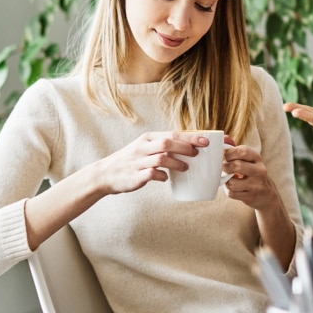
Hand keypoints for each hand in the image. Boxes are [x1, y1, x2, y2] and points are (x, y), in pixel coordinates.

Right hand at [93, 131, 208, 195]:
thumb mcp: (144, 147)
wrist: (106, 174)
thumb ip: (162, 146)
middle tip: (197, 154)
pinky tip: (166, 178)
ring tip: (185, 168)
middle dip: (185, 147)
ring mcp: (138, 161)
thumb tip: (188, 147)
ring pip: (161, 158)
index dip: (190, 137)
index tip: (206, 141)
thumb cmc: (131, 161)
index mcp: (147, 138)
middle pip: (167, 143)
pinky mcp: (135, 176)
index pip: (172, 134)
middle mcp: (143, 147)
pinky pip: (152, 175)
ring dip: (176, 163)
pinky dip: (161, 176)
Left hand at [221, 137, 281, 210]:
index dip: (228, 153)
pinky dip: (229, 191)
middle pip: (236, 166)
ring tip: (229, 180)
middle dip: (225, 167)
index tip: (223, 156)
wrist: (267, 194)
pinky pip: (233, 193)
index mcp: (257, 158)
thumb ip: (236, 149)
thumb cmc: (253, 173)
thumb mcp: (248, 159)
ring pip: (232, 183)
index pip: (241, 151)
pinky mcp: (252, 197)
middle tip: (223, 168)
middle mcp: (259, 170)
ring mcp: (256, 185)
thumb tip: (224, 137)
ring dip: (226, 182)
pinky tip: (234, 188)